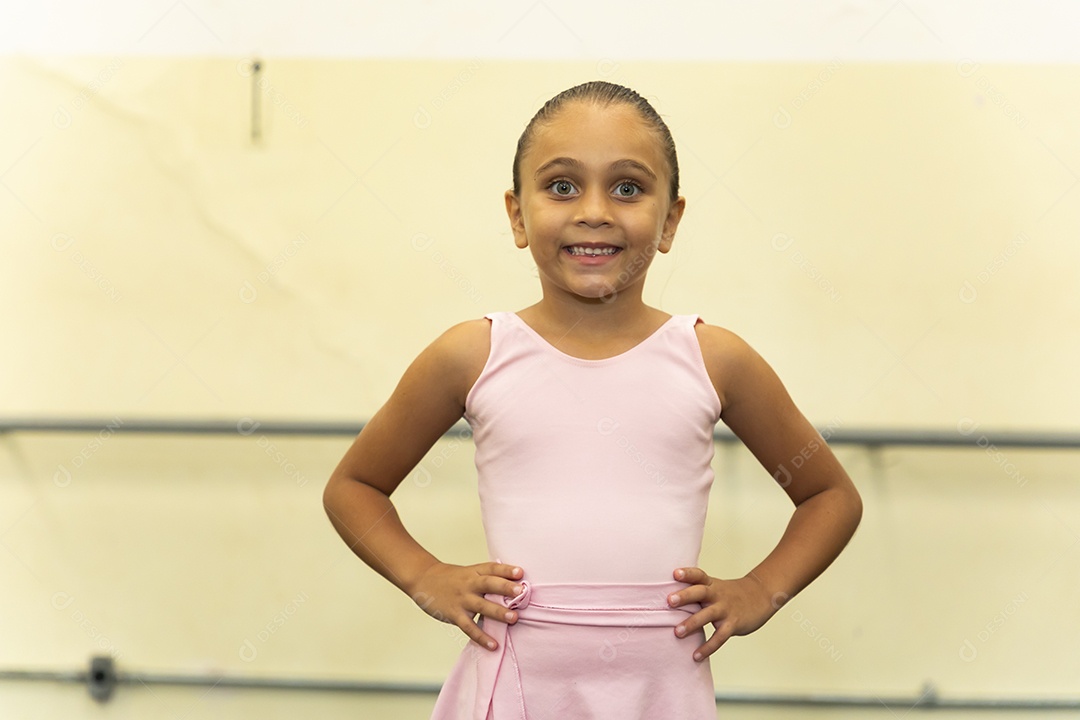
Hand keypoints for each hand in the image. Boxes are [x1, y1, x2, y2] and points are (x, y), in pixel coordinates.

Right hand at [409, 561, 524, 650]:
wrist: (423, 579)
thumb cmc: (452, 578)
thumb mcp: (469, 572)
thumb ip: (487, 579)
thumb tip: (514, 588)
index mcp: (474, 572)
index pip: (492, 568)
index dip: (506, 570)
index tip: (520, 572)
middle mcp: (469, 584)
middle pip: (488, 584)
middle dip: (505, 588)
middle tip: (521, 592)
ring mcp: (461, 599)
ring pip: (481, 606)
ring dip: (498, 612)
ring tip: (514, 618)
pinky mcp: (454, 614)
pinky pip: (469, 627)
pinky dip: (481, 637)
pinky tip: (494, 645)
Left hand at [668, 567, 778, 660]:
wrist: (760, 596)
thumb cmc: (729, 594)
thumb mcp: (714, 587)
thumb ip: (696, 591)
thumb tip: (666, 599)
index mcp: (711, 584)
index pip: (699, 575)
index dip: (687, 573)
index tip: (675, 573)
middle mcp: (718, 595)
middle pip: (701, 592)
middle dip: (685, 596)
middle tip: (669, 601)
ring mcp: (726, 609)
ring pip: (708, 615)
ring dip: (692, 623)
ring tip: (677, 632)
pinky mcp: (733, 624)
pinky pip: (720, 637)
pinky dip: (708, 647)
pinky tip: (696, 656)